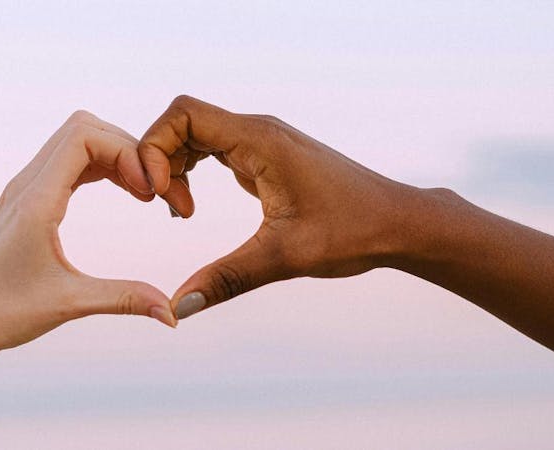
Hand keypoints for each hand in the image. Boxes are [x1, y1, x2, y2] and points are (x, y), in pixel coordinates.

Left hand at [0, 110, 175, 356]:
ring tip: (145, 192)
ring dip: (115, 156)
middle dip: (128, 149)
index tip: (150, 190)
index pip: (84, 136)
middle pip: (84, 127)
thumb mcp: (69, 304)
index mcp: (36, 200)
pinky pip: (69, 161)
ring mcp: (25, 188)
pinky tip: (123, 192)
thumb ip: (124, 299)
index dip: (126, 151)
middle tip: (156, 189)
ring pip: (76, 140)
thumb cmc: (2, 313)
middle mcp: (28, 184)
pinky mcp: (28, 198)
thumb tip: (172, 312)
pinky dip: (101, 166)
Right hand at [138, 95, 415, 318]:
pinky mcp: (266, 156)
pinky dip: (192, 172)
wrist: (398, 222)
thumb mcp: (284, 257)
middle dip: (160, 160)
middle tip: (169, 208)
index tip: (159, 195)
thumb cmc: (352, 231)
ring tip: (182, 211)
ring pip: (196, 135)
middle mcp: (258, 131)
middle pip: (183, 123)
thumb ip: (227, 278)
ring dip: (175, 167)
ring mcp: (262, 142)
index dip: (156, 147)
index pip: (184, 114)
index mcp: (260, 140)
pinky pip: (213, 149)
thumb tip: (178, 307)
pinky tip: (193, 207)